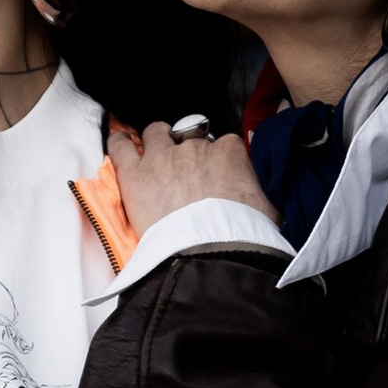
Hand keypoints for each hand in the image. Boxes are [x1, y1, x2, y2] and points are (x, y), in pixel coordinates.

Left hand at [110, 119, 269, 233]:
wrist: (212, 253)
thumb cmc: (243, 235)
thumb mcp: (269, 210)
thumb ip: (264, 195)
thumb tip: (268, 203)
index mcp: (229, 152)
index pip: (223, 145)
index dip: (217, 159)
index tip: (215, 174)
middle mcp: (195, 148)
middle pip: (188, 140)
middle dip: (187, 152)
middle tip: (185, 172)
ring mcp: (162, 157)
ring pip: (155, 133)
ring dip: (155, 140)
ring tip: (153, 153)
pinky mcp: (135, 174)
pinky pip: (121, 147)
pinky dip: (119, 144)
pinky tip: (119, 145)